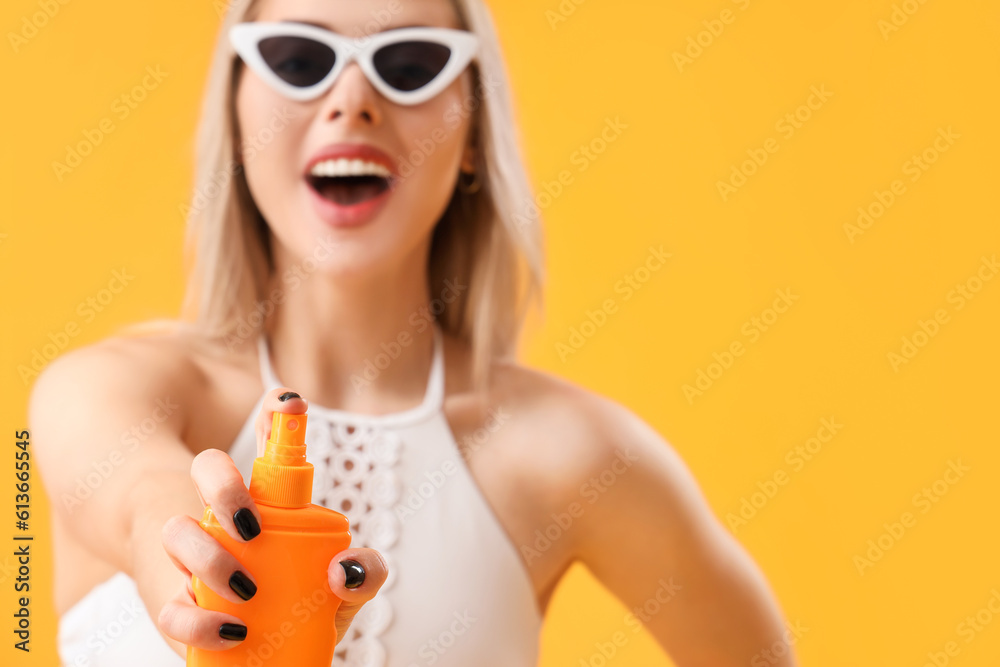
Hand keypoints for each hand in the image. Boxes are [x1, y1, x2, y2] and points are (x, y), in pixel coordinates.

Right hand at [157, 387, 387, 653]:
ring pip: (177, 531)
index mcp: (269, 504)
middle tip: (252, 526)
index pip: (267, 443)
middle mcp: (225, 519)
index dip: (277, 415)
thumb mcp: (345, 591)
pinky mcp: (175, 610)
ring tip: (247, 589)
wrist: (265, 656)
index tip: (292, 404)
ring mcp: (192, 560)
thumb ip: (364, 574)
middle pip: (207, 468)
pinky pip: (168, 609)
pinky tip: (232, 631)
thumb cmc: (307, 606)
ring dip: (209, 558)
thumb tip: (344, 569)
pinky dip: (198, 622)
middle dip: (224, 485)